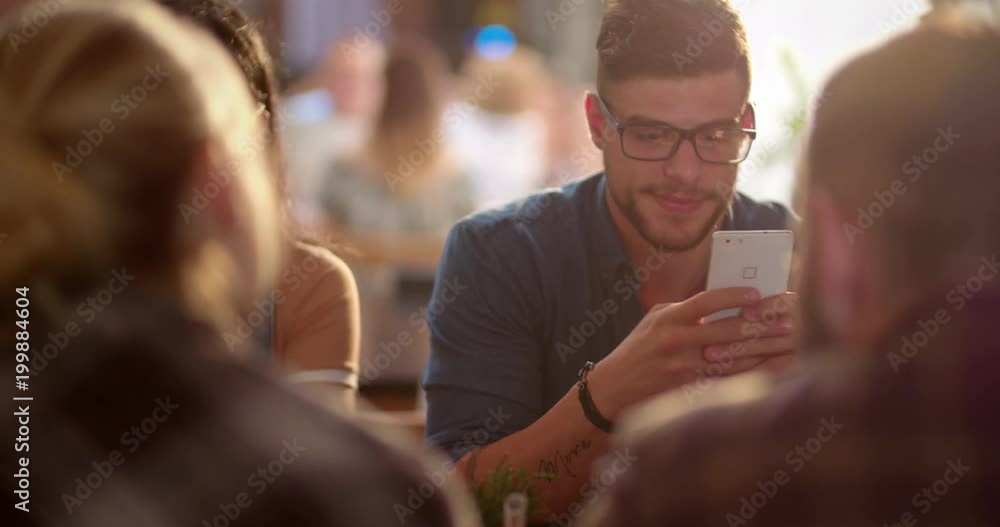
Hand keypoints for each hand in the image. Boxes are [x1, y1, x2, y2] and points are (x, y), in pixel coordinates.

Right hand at [587, 288, 792, 419]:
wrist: (615, 386)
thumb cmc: (640, 347)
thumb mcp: (657, 319)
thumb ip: (688, 309)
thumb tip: (727, 301)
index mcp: (668, 319)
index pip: (705, 302)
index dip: (733, 297)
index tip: (757, 294)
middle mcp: (677, 343)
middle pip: (728, 330)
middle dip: (762, 323)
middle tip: (789, 316)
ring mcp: (685, 369)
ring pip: (734, 357)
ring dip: (765, 347)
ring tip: (790, 337)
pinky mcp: (691, 390)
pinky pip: (730, 379)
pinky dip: (754, 371)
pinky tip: (774, 363)